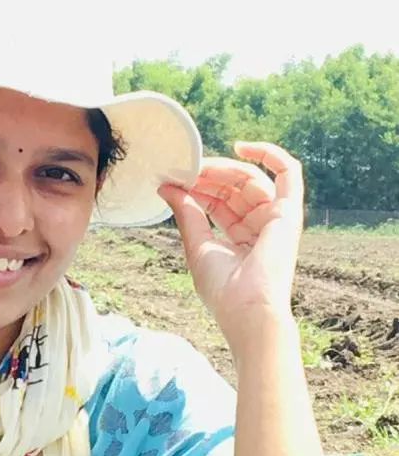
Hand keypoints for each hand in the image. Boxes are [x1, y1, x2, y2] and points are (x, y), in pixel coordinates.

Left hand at [157, 142, 304, 349]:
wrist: (246, 309)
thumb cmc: (222, 288)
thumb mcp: (196, 244)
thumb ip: (186, 213)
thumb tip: (167, 186)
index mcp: (239, 236)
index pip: (217, 202)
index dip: (196, 188)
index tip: (172, 180)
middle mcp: (259, 225)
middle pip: (233, 188)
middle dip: (207, 176)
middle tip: (182, 169)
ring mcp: (275, 217)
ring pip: (251, 178)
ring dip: (223, 169)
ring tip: (197, 168)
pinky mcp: (289, 212)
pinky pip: (289, 172)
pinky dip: (270, 154)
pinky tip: (242, 147)